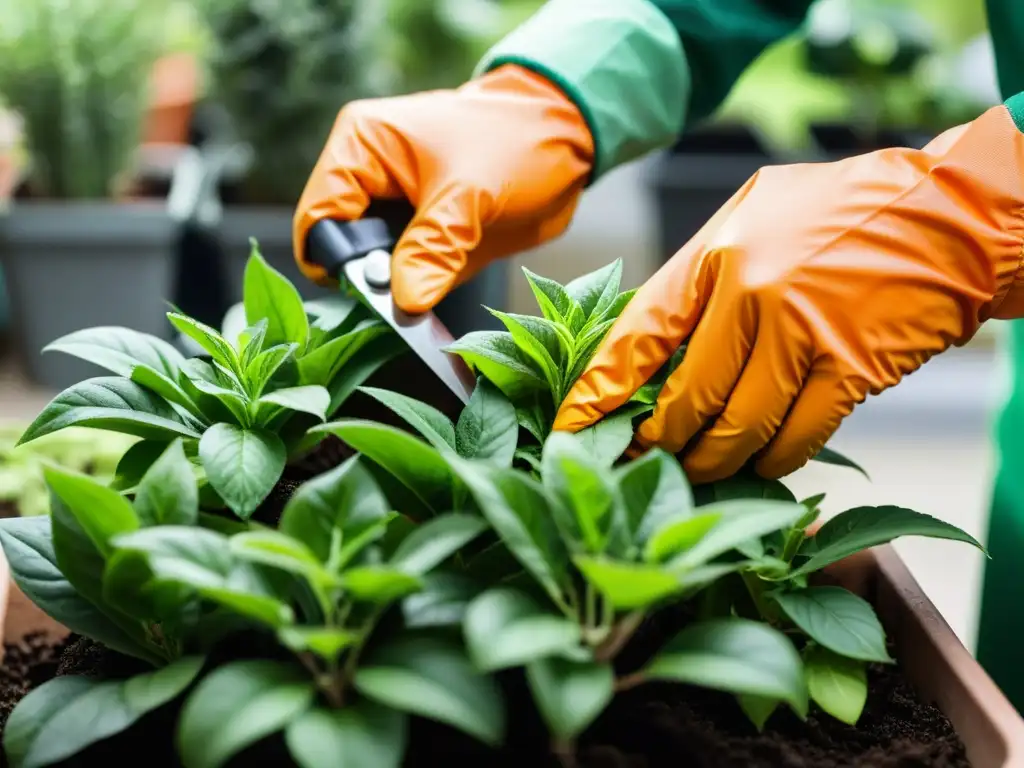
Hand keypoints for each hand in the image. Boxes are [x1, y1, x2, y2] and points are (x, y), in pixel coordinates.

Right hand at [293, 65, 592, 312]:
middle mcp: (368, 177)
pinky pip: (409, 275)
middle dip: (372, 278)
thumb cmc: (516, 141)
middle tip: (411, 291)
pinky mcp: (422, 234)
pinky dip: (424, 289)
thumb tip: (405, 301)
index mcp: (361, 146)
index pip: (319, 215)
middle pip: (341, 246)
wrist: (567, 139)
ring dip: (401, 288)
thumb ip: (433, 249)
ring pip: (374, 268)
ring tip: (437, 282)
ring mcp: (395, 209)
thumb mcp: (472, 195)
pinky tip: (448, 283)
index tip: (373, 290)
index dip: (336, 259)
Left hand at [555, 105, 1023, 482]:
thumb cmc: (840, 215)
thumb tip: (649, 344)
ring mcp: (802, 334)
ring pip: (736, 431)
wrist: (949, 212)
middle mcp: (751, 294)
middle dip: (658, 445)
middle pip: (684, 401)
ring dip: (713, 464)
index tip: (570, 432)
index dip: (596, 393)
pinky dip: (773, 462)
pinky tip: (765, 461)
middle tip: (646, 463)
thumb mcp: (752, 215)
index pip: (635, 337)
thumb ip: (699, 274)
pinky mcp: (850, 370)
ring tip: (701, 470)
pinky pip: (795, 441)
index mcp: (716, 254)